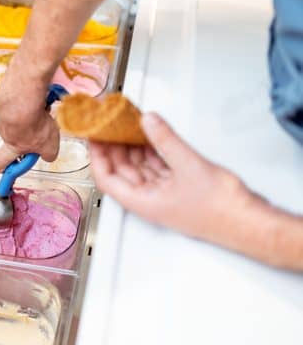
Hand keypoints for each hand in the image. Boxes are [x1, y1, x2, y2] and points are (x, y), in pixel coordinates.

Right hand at [0, 76, 59, 171]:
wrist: (24, 99)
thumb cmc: (33, 126)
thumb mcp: (49, 147)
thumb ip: (49, 154)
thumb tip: (47, 156)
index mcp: (11, 147)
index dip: (4, 168)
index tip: (13, 169)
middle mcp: (4, 133)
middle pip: (11, 139)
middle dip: (27, 136)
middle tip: (40, 132)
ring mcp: (3, 116)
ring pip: (17, 121)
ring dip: (31, 119)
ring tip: (44, 114)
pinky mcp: (6, 100)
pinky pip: (18, 105)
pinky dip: (29, 105)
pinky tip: (39, 102)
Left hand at [90, 113, 251, 240]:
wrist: (249, 223)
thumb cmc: (220, 210)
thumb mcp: (188, 166)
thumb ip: (166, 141)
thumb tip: (148, 122)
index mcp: (142, 201)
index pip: (106, 178)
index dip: (98, 156)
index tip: (94, 137)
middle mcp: (149, 199)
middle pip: (121, 170)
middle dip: (114, 147)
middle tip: (110, 125)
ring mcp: (164, 193)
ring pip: (139, 166)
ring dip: (133, 147)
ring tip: (127, 125)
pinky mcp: (179, 187)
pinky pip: (158, 166)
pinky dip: (152, 150)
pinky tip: (151, 135)